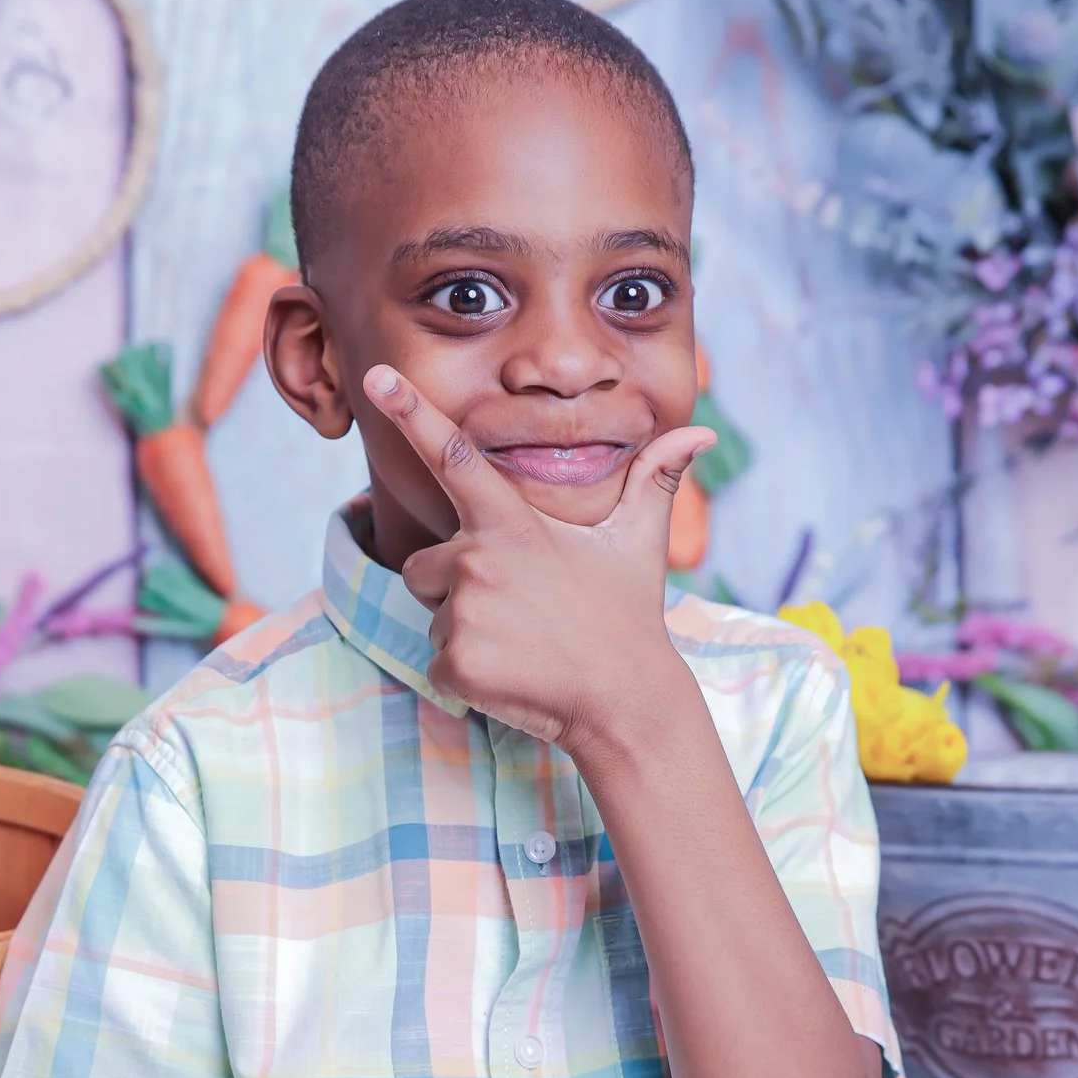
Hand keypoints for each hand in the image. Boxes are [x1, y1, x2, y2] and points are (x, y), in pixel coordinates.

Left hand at [365, 363, 713, 752]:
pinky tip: (513, 674)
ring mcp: (464, 613)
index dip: (412, 412)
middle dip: (456, 586)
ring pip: (434, 617)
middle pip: (424, 566)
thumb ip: (656, 480)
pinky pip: (438, 664)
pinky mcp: (456, 663)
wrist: (626, 700)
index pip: (453, 455)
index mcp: (511, 522)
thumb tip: (700, 433)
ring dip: (465, 630)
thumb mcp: (639, 542)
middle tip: (519, 610)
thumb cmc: (627, 616)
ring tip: (522, 641)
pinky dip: (467, 676)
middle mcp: (478, 560)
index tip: (377, 377)